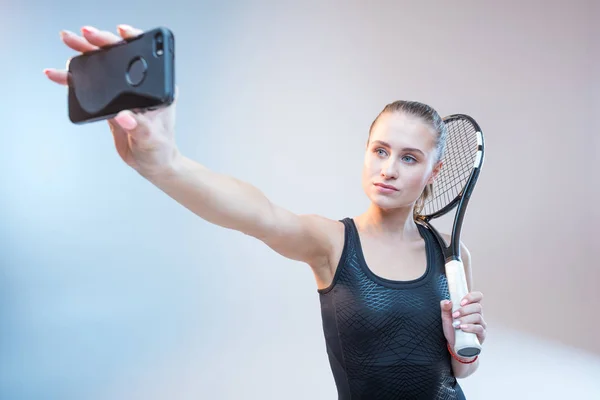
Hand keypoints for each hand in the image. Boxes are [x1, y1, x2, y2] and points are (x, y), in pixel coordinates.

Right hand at [44, 25, 179, 177]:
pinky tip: (61, 75)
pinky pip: (92, 86)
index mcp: (158, 88)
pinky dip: (76, 80)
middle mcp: (141, 86)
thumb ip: (140, 127)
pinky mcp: (111, 103)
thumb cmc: (160, 149)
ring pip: (103, 69)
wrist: (152, 164)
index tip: (119, 32)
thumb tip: (124, 118)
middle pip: (118, 58)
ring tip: (67, 45)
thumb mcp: (152, 138)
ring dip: (84, 56)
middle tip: (79, 37)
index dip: (131, 41)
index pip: (144, 57)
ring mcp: (125, 93)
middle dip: (98, 44)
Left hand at [440, 291, 486, 349]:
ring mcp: (481, 324)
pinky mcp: (481, 334)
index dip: (471, 296)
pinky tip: (462, 328)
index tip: (461, 302)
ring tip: (456, 324)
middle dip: (464, 310)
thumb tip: (448, 301)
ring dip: (465, 319)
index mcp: (470, 307)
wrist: (454, 344)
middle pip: (477, 306)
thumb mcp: (446, 317)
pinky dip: (470, 327)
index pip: (478, 296)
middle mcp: (478, 314)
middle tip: (454, 315)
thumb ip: (445, 308)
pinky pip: (479, 328)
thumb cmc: (452, 329)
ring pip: (478, 317)